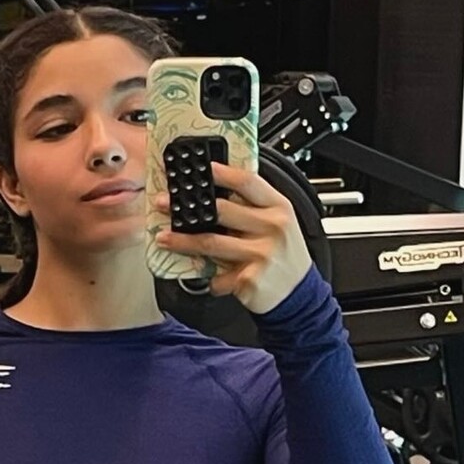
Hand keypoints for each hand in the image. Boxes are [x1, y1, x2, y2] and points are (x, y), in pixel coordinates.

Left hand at [153, 161, 312, 314]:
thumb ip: (253, 209)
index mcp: (279, 208)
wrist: (300, 295)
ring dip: (182, 241)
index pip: (248, 182)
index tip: (199, 168)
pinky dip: (211, 278)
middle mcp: (272, 228)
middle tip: (163, 203)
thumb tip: (211, 196)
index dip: (221, 173)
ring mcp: (261, 254)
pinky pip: (218, 275)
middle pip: (222, 210)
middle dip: (186, 207)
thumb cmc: (284, 256)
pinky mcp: (250, 278)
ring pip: (211, 243)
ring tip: (164, 238)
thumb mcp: (278, 224)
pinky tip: (212, 278)